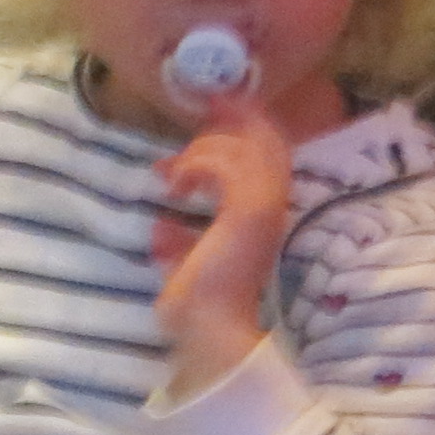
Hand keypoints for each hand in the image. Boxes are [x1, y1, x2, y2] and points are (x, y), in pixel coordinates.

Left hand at [149, 94, 293, 397]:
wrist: (208, 331)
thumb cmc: (196, 306)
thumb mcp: (184, 265)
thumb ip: (179, 243)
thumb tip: (161, 229)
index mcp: (262, 219)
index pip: (267, 158)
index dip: (246, 129)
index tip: (214, 112)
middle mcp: (272, 208)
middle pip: (269, 142)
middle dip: (238, 116)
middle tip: (208, 103)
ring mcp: (264, 209)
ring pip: (247, 149)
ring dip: (207, 148)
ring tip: (174, 171)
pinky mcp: (249, 212)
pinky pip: (229, 167)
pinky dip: (199, 165)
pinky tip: (176, 184)